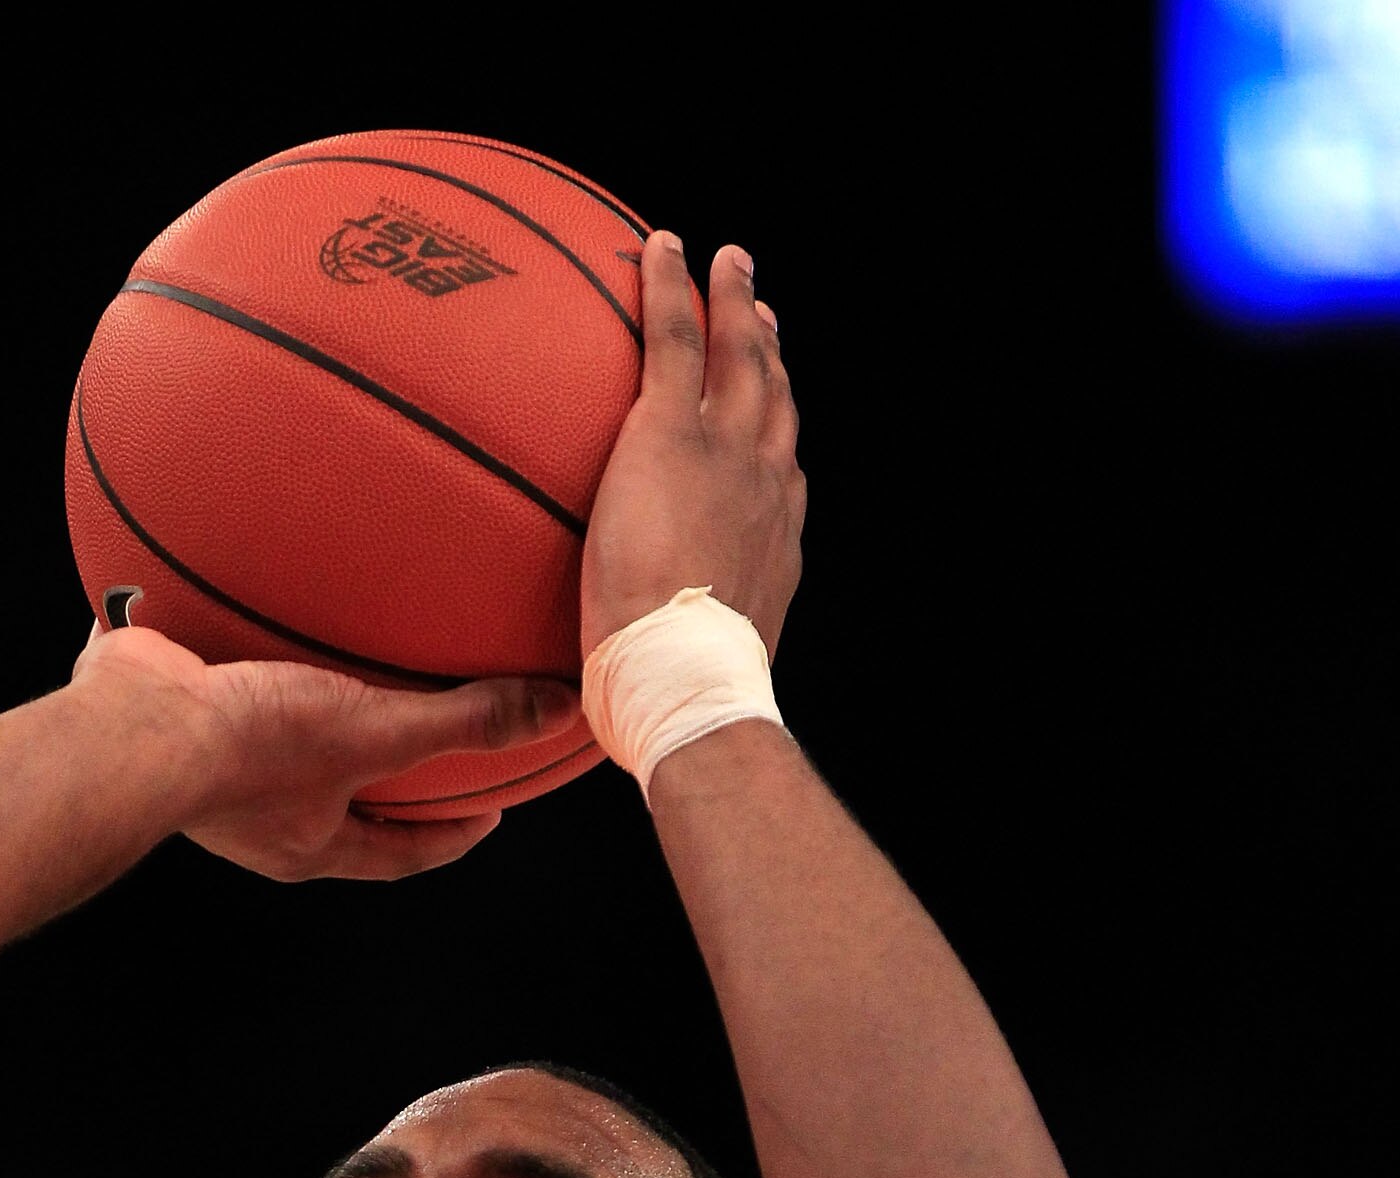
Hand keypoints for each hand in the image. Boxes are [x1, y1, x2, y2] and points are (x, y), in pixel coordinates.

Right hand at [69, 622, 573, 880]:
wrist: (130, 730)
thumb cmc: (246, 751)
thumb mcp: (372, 731)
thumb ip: (465, 723)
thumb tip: (557, 710)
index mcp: (308, 844)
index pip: (398, 855)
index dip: (446, 838)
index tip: (485, 813)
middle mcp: (258, 818)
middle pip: (337, 805)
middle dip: (377, 780)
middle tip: (422, 745)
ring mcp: (206, 768)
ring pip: (271, 741)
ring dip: (304, 707)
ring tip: (336, 661)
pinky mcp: (167, 711)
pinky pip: (210, 674)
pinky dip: (229, 638)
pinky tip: (242, 586)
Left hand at [582, 238, 804, 659]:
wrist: (688, 681)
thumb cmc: (682, 699)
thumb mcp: (692, 670)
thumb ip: (674, 654)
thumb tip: (630, 687)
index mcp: (772, 540)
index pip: (778, 471)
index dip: (775, 431)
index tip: (772, 405)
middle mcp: (764, 485)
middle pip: (774, 399)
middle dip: (770, 349)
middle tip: (761, 307)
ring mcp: (725, 452)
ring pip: (739, 355)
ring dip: (734, 303)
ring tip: (728, 263)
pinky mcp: (670, 432)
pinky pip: (671, 338)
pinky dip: (670, 287)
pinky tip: (660, 246)